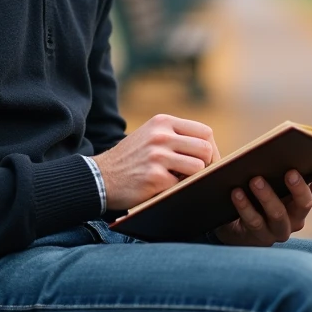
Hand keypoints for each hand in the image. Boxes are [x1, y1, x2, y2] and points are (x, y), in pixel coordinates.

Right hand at [92, 114, 219, 210]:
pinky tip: (166, 189)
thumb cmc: (130, 159)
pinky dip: (178, 189)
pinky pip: (182, 184)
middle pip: (205, 149)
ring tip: (182, 181)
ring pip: (198, 167)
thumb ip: (175, 137)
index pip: (204, 132)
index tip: (209, 162)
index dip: (212, 149)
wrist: (100, 177)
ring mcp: (157, 156)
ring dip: (194, 178)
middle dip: (208, 165)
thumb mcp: (150, 136)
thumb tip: (209, 150)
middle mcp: (161, 135)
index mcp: (162, 122)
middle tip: (201, 176)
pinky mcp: (154, 177)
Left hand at [212, 171, 311, 246]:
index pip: (311, 196)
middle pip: (301, 207)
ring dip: (267, 196)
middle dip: (296, 189)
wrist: (233, 226)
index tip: (304, 169)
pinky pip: (253, 222)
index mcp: (299, 208)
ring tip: (255, 179)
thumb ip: (300, 182)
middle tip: (288, 172)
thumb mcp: (278, 190)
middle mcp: (291, 223)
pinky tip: (236, 192)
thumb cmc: (259, 201)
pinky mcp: (254, 238)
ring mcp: (273, 233)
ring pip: (276, 215)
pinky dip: (245, 206)